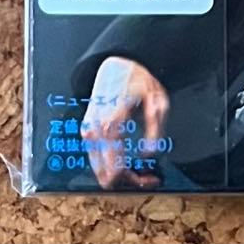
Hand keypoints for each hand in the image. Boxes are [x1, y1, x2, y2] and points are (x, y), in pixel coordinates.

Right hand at [81, 56, 169, 189]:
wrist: (115, 63)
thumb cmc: (136, 78)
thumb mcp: (156, 98)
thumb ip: (155, 127)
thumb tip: (150, 153)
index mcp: (111, 125)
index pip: (113, 170)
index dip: (134, 180)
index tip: (151, 178)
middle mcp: (94, 131)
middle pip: (105, 176)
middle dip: (128, 180)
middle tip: (148, 177)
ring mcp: (88, 131)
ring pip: (99, 170)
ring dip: (119, 174)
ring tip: (142, 170)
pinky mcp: (86, 130)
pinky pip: (96, 157)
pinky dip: (111, 163)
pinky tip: (128, 161)